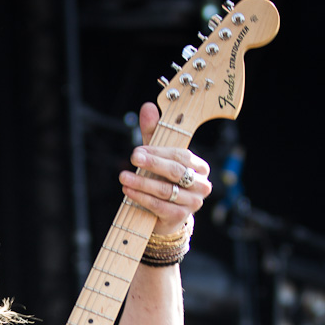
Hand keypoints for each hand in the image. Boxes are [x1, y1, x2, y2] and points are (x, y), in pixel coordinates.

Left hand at [119, 102, 211, 236]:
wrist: (164, 217)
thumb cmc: (162, 180)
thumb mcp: (157, 156)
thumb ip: (153, 132)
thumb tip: (148, 106)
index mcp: (200, 167)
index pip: (180, 155)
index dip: (158, 152)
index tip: (138, 151)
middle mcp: (201, 185)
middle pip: (175, 171)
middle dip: (152, 164)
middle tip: (132, 157)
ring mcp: (192, 203)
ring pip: (165, 190)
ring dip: (142, 183)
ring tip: (123, 178)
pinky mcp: (179, 217)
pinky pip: (159, 206)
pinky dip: (141, 198)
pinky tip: (128, 192)